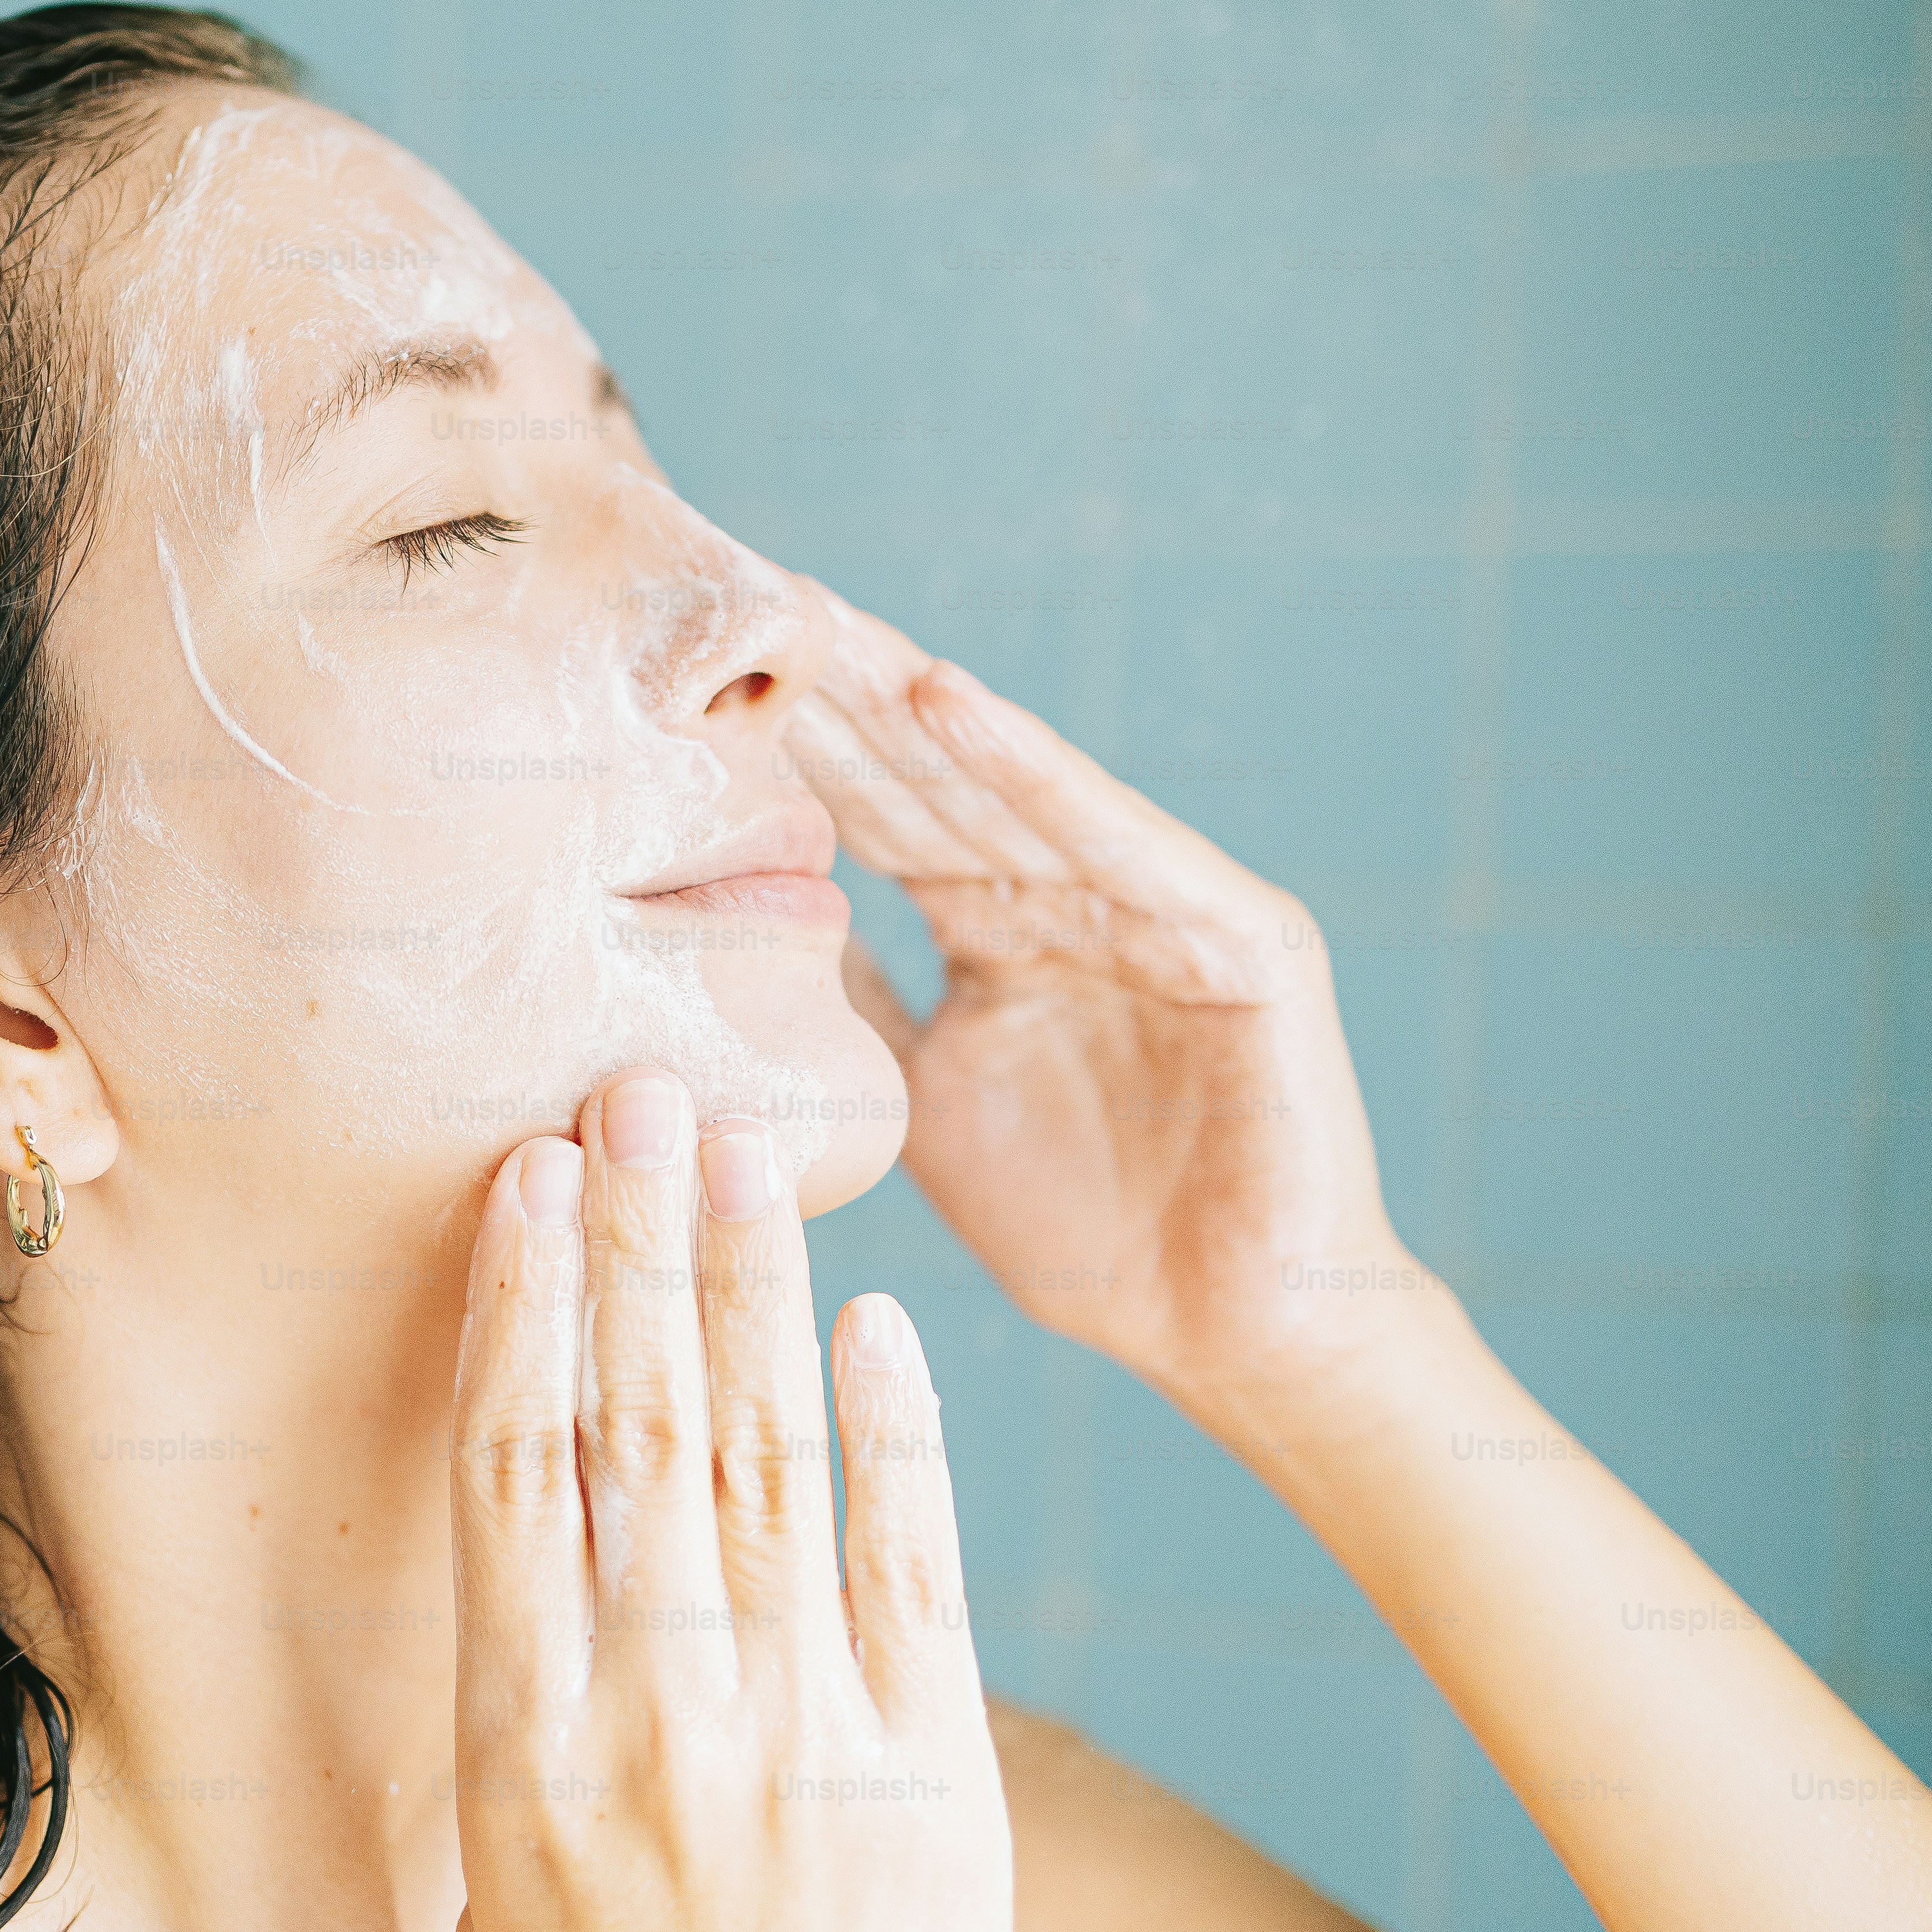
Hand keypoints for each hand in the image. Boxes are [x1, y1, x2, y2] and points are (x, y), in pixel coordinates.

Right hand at [447, 1068, 1011, 1931]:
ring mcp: (803, 1727)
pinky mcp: (931, 1763)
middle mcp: (658, 1709)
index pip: (515, 1471)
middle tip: (636, 1092)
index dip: (521, 1308)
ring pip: (767, 1457)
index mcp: (526, 1743)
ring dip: (751, 1289)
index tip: (526, 1181)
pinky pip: (909, 1560)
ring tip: (738, 1152)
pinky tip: (878, 1321)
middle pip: (639, 1426)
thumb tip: (512, 1544)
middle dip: (637, 1243)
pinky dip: (896, 1430)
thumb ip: (512, 1719)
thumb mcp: (501, 1886)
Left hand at [780, 583, 1422, 1404]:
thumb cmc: (1083, 1230)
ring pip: (1012, 788)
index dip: (799, 746)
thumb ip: (856, 1009)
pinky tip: (952, 699)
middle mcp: (1075, 895)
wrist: (1230, 1333)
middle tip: (744, 599)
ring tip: (825, 623)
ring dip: (917, 700)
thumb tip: (732, 937)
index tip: (695, 678)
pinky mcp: (1236, 934)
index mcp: (1001, 928)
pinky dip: (1034, 767)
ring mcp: (1161, 905)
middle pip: (937, 778)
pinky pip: (1117, 838)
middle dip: (845, 693)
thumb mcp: (922, 1097)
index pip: (882, 815)